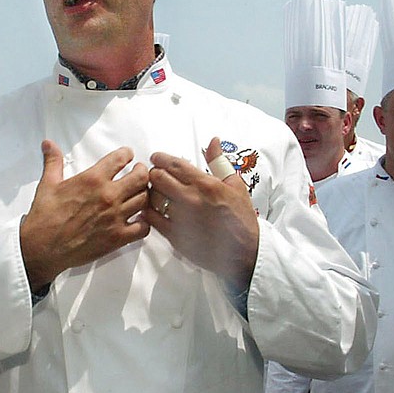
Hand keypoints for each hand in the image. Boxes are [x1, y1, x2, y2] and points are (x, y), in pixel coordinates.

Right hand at [20, 140, 150, 291]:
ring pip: (144, 200)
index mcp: (93, 179)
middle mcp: (108, 196)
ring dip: (144, 195)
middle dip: (142, 172)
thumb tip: (49, 144)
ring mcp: (115, 217)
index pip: (120, 159)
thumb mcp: (48, 184)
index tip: (127, 155)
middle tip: (138, 172)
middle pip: (140, 177)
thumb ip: (53, 161)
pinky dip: (144, 223)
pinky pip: (143, 228)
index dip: (126, 154)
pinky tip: (138, 220)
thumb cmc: (45, 217)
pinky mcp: (117, 237)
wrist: (43, 247)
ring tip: (139, 194)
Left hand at [144, 137, 258, 285]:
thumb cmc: (241, 217)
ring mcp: (181, 219)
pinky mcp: (175, 237)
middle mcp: (191, 199)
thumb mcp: (235, 184)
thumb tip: (213, 141)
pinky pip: (151, 219)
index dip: (160, 158)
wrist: (245, 251)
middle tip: (155, 175)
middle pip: (157, 178)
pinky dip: (148, 211)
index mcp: (205, 184)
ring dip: (150, 192)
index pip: (173, 164)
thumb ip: (219, 161)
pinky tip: (152, 209)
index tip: (156, 158)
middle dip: (154, 173)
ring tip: (155, 192)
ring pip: (151, 197)